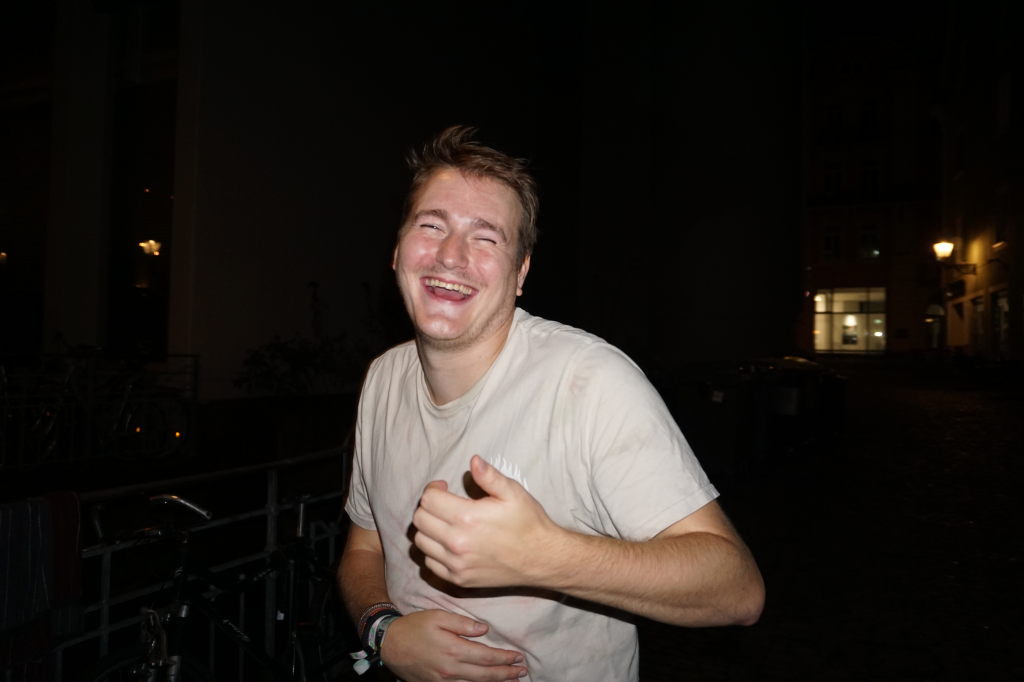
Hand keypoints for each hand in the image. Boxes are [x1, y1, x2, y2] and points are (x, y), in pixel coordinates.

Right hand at [380, 609, 526, 680]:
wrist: (390, 645)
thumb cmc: (414, 627)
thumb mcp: (438, 617)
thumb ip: (462, 623)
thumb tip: (484, 629)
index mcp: (453, 650)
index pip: (486, 657)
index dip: (504, 658)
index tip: (518, 657)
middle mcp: (451, 669)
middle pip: (485, 675)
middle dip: (506, 674)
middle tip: (522, 671)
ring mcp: (443, 681)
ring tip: (511, 680)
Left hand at [412, 455, 561, 587]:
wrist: (542, 558)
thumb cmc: (528, 523)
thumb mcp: (513, 493)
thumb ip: (489, 476)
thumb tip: (473, 461)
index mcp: (467, 518)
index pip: (428, 500)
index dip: (433, 489)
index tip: (445, 487)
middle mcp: (457, 543)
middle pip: (420, 520)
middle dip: (428, 507)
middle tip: (444, 504)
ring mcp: (456, 564)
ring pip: (421, 542)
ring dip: (429, 529)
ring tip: (446, 522)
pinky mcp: (459, 579)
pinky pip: (430, 563)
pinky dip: (434, 551)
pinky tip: (449, 542)